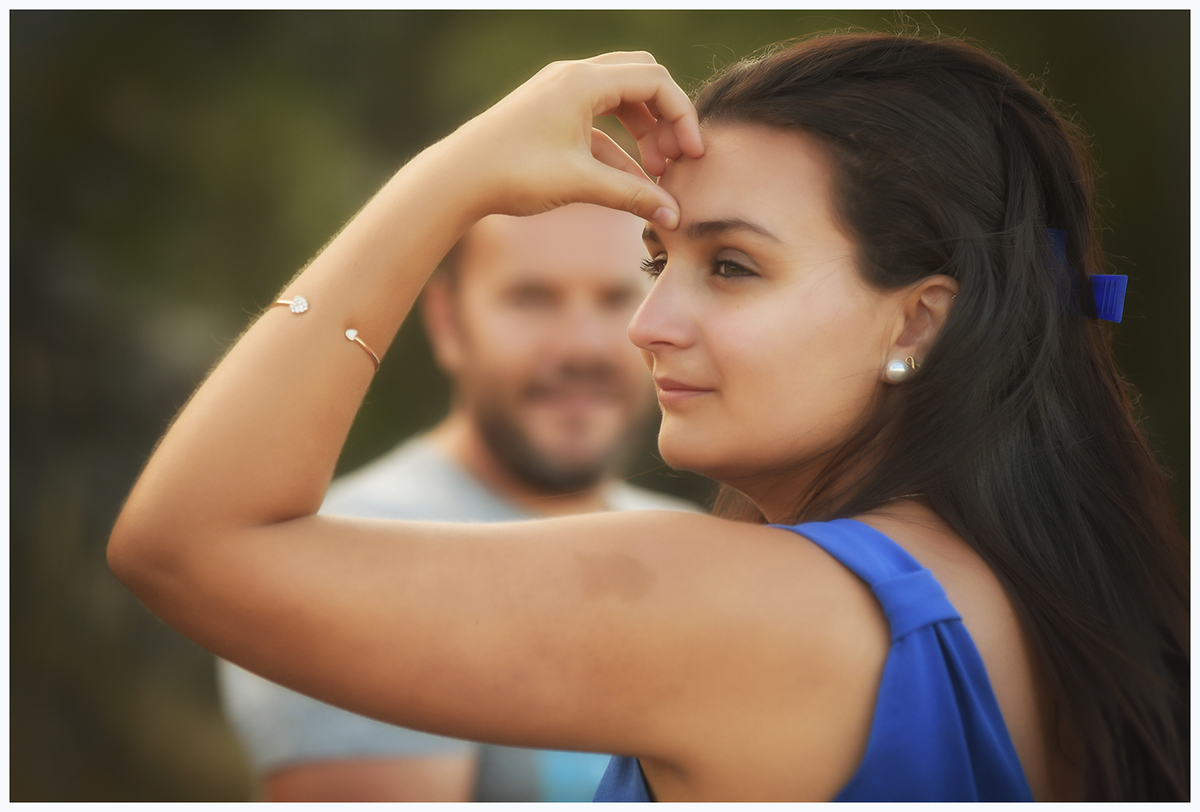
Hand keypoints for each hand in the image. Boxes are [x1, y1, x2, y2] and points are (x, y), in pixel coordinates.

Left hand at [441, 52, 704, 227]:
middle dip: (665, 119)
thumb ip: (632, 197)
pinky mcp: (550, 114)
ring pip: (621, 100)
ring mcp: (560, 93)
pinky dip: (618, 145)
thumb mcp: (580, 184)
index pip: (655, 82)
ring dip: (643, 132)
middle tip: (677, 159)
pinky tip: (631, 182)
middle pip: (642, 81)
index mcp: (583, 81)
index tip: (693, 155)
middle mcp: (573, 77)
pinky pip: (598, 121)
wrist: (456, 178)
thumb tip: (673, 217)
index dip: (682, 117)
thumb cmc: (513, 174)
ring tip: (655, 173)